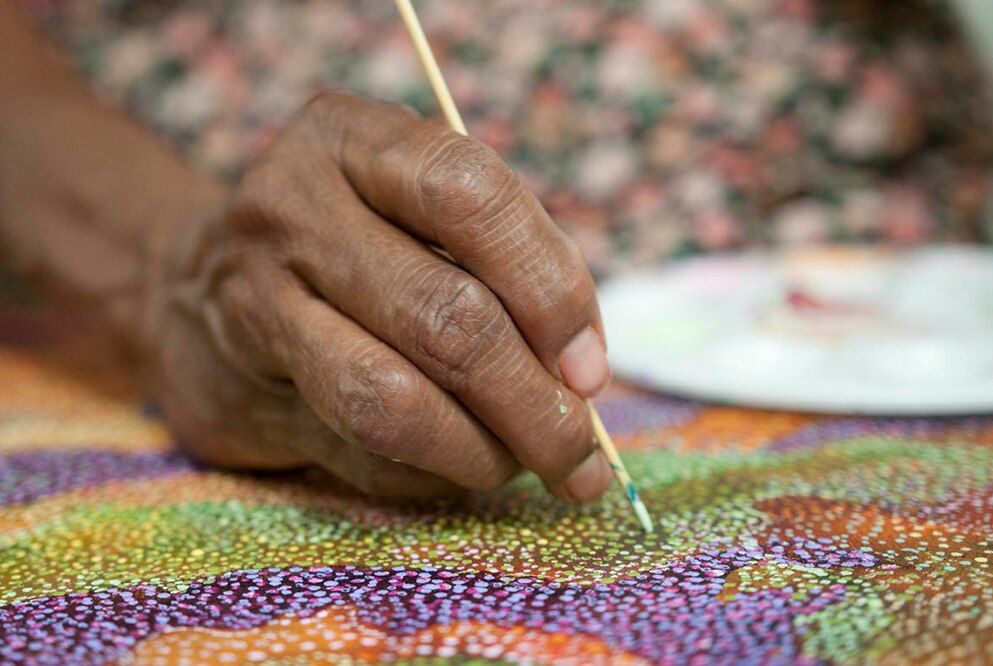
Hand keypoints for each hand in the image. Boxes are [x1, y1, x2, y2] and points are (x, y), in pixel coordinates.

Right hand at [148, 93, 611, 500]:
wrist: (190, 284)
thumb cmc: (347, 243)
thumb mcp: (413, 209)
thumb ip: (498, 263)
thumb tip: (580, 372)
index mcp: (353, 140)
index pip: (470, 197)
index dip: (548, 288)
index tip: (589, 367)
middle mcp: (293, 208)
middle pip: (444, 316)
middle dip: (534, 403)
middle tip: (580, 455)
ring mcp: (255, 300)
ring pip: (389, 400)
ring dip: (483, 452)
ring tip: (527, 465)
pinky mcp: (236, 388)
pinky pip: (357, 450)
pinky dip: (430, 473)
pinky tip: (455, 464)